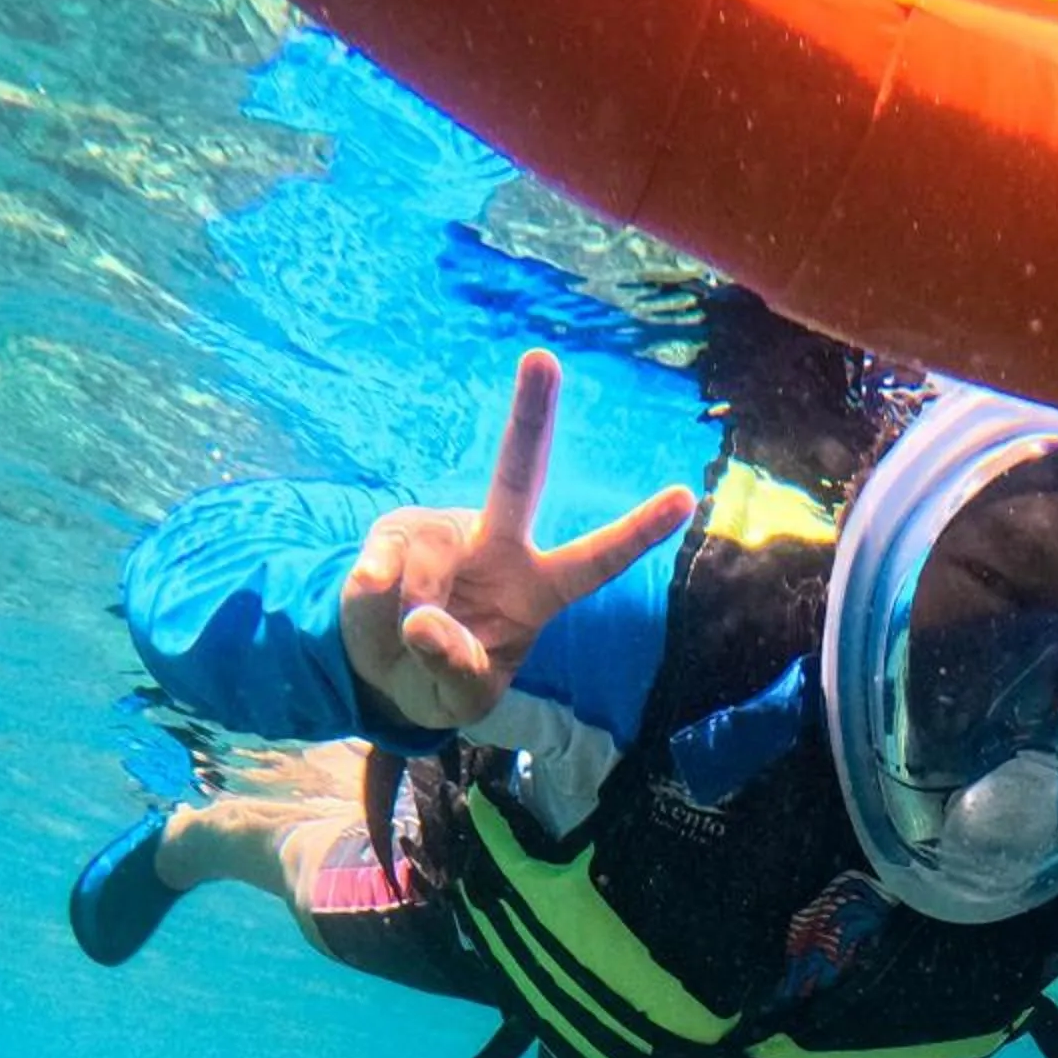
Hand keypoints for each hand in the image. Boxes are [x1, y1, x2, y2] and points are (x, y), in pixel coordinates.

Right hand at [339, 349, 695, 731]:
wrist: (385, 672)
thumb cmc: (444, 679)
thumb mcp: (460, 698)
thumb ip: (453, 669)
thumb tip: (420, 622)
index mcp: (538, 588)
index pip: (594, 562)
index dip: (636, 532)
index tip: (685, 497)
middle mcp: (497, 545)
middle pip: (517, 477)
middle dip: (529, 416)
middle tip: (543, 358)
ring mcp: (443, 532)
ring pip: (428, 560)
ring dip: (411, 611)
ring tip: (407, 640)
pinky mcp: (395, 533)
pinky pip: (380, 569)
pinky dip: (371, 604)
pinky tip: (378, 611)